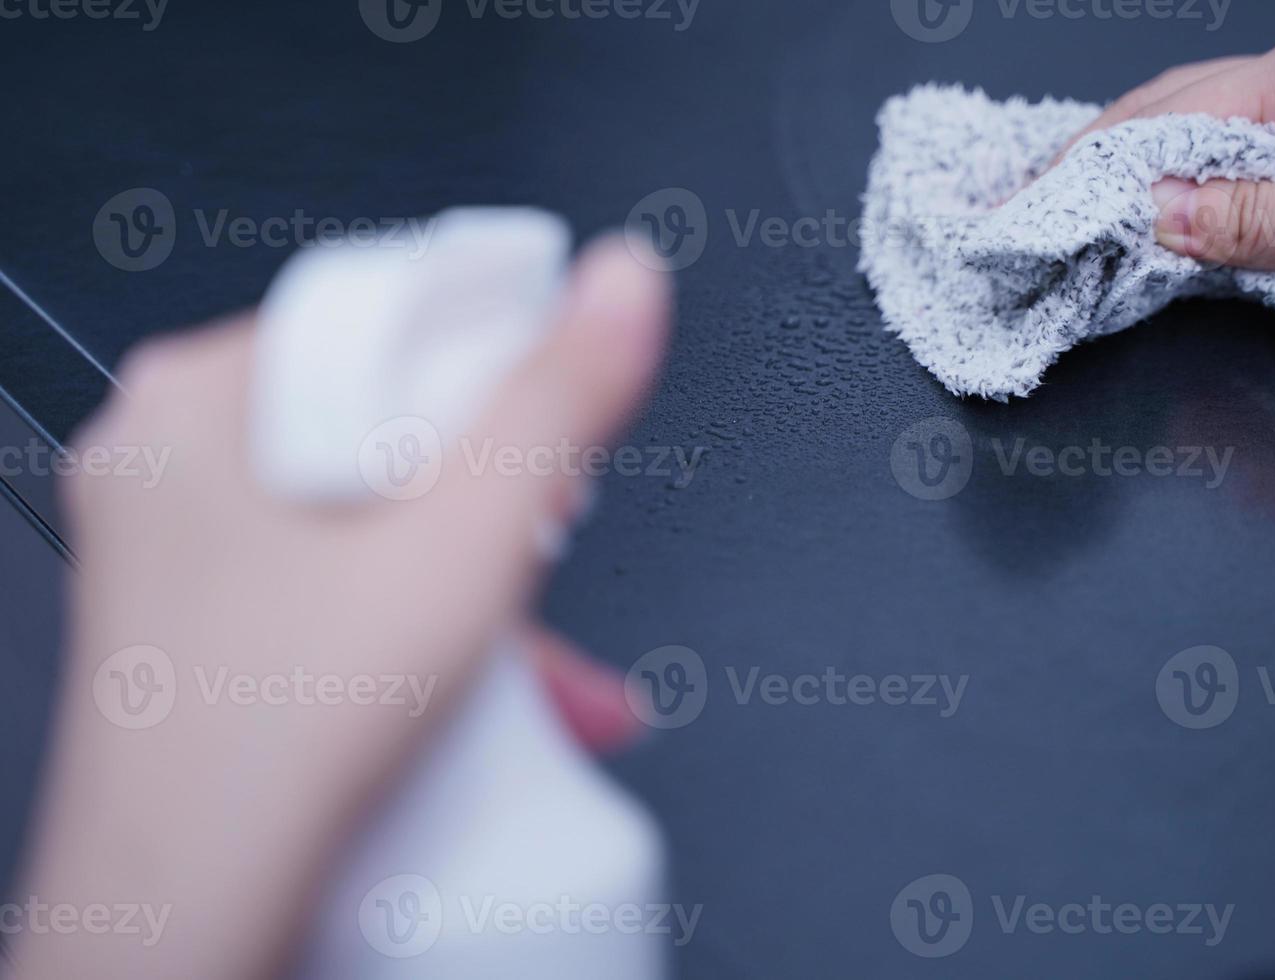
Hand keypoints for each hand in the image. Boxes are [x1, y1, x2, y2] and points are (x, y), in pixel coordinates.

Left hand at [8, 236, 669, 979]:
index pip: (383, 316)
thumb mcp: (463, 547)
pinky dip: (426, 629)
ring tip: (538, 667)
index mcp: (199, 402)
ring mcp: (187, 555)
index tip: (549, 429)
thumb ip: (555, 403)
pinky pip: (345, 585)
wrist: (186, 928)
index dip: (492, 369)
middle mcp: (175, 467)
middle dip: (497, 511)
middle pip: (386, 431)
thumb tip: (620, 284)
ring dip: (481, 590)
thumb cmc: (264, 751)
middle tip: (535, 558)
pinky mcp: (214, 628)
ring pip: (376, 523)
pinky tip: (495, 696)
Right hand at [1055, 21, 1274, 308]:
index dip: (1097, 168)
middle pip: (1165, 113)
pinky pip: (1219, 166)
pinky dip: (1166, 195)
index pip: (1176, 116)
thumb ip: (1261, 223)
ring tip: (1056, 218)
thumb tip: (1154, 215)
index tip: (1035, 213)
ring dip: (1122, 179)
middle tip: (1021, 217)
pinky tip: (1129, 219)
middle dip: (1091, 164)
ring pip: (1185, 138)